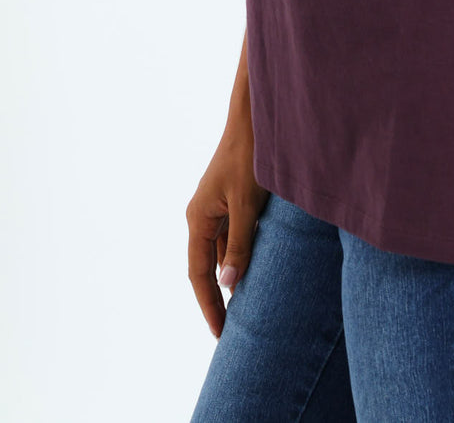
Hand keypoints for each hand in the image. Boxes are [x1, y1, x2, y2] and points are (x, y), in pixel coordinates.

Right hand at [186, 130, 269, 337]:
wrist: (254, 118)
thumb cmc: (249, 157)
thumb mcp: (247, 205)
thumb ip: (239, 245)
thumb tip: (229, 286)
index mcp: (198, 219)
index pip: (199, 274)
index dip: (209, 305)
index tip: (221, 334)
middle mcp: (202, 215)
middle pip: (206, 267)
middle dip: (217, 298)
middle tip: (230, 331)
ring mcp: (215, 206)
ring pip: (220, 252)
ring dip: (230, 277)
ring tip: (244, 308)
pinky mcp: (230, 199)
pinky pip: (232, 236)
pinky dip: (240, 256)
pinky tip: (254, 269)